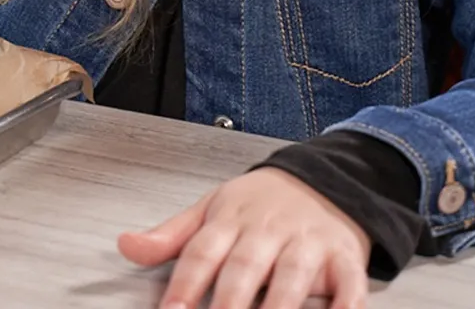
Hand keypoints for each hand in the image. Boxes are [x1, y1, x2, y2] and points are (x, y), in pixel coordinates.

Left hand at [119, 168, 370, 308]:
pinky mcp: (345, 258)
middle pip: (244, 269)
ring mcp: (308, 244)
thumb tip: (126, 246)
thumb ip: (170, 236)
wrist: (326, 178)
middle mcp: (268, 231)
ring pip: (292, 278)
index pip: (202, 254)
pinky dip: (345, 306)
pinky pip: (348, 286)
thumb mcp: (212, 210)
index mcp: (230, 220)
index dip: (184, 285)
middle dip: (228, 303)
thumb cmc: (262, 204)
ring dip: (279, 307)